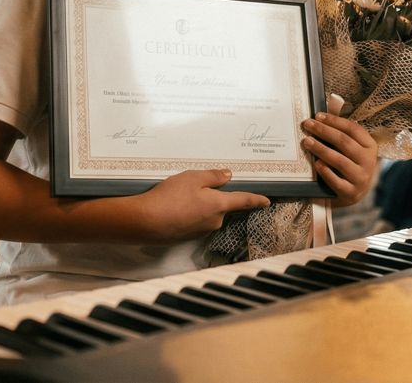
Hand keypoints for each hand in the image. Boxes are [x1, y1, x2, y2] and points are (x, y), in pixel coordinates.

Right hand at [135, 169, 268, 241]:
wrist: (145, 222)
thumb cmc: (169, 197)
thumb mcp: (192, 178)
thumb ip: (213, 176)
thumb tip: (227, 176)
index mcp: (219, 205)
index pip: (243, 201)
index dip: (256, 200)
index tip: (266, 201)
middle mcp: (214, 221)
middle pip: (220, 206)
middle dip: (210, 197)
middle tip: (190, 187)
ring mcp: (201, 231)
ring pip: (206, 213)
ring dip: (197, 205)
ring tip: (176, 196)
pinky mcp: (188, 237)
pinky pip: (193, 221)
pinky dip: (187, 214)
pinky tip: (172, 208)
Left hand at [301, 111, 377, 206]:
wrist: (354, 193)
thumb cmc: (350, 164)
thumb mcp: (351, 148)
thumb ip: (341, 133)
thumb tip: (324, 114)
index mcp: (370, 146)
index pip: (353, 129)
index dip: (335, 121)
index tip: (318, 116)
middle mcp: (368, 162)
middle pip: (344, 142)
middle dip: (324, 131)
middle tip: (308, 125)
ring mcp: (361, 178)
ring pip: (340, 160)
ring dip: (321, 149)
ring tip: (307, 142)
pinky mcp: (351, 193)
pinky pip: (336, 181)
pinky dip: (325, 171)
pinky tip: (316, 163)